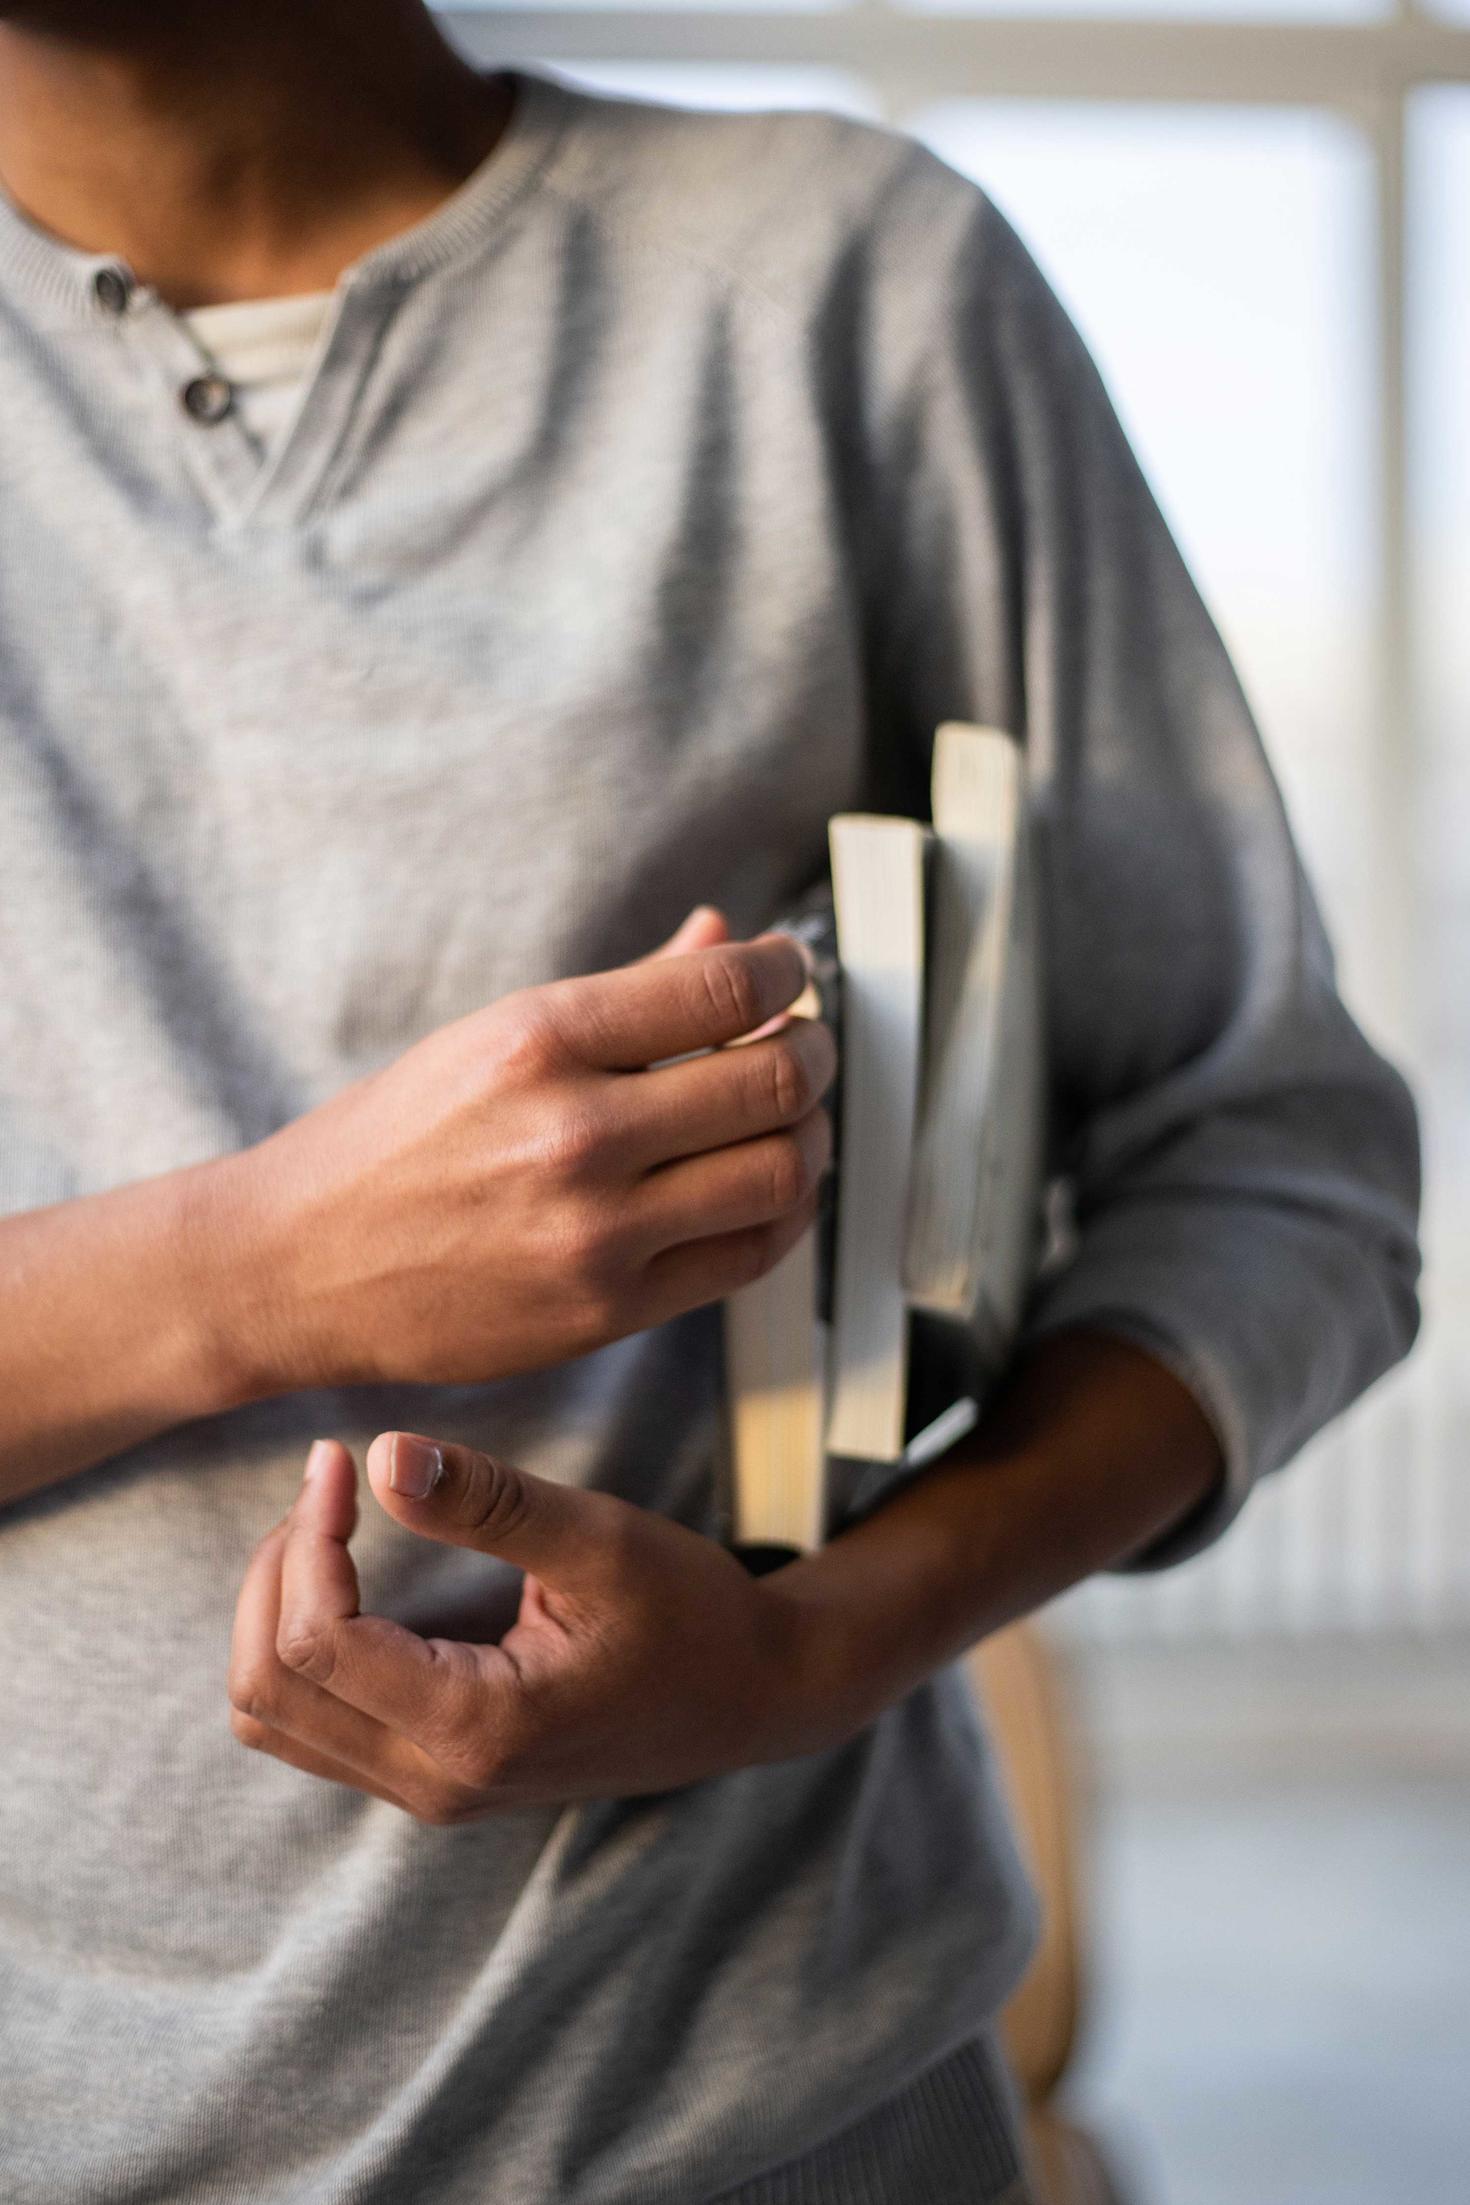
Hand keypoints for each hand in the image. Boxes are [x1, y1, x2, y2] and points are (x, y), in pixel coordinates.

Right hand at [211, 909, 834, 1395]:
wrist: (297, 1266)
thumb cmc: (390, 1142)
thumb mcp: (493, 1036)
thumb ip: (628, 991)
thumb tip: (726, 936)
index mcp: (539, 1038)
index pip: (725, 986)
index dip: (787, 973)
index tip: (791, 973)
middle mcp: (574, 1131)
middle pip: (773, 1081)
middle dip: (812, 1054)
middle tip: (803, 1046)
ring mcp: (595, 1231)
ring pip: (781, 1171)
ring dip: (813, 1134)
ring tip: (792, 1119)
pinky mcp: (608, 1309)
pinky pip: (749, 1254)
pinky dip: (784, 1211)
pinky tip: (765, 1185)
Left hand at [228, 1432, 858, 1820]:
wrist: (752, 1697)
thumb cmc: (691, 1614)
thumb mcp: (603, 1540)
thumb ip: (490, 1503)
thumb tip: (383, 1455)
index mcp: (477, 1726)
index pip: (318, 1643)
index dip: (307, 1538)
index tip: (338, 1459)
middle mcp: (438, 1780)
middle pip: (268, 1689)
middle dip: (276, 1571)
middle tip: (328, 1485)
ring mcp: (430, 1790)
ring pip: (273, 1716)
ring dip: (277, 1611)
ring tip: (329, 1525)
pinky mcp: (431, 1776)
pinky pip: (311, 1725)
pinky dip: (300, 1646)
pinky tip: (348, 1576)